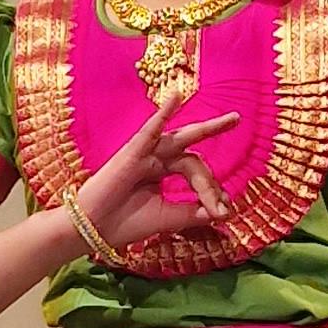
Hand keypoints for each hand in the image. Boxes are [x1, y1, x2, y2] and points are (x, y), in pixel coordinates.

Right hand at [74, 95, 240, 254]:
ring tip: (232, 120)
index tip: (223, 213)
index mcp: (163, 172)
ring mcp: (145, 153)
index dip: (212, 192)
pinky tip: (176, 97)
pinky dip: (163, 113)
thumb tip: (224, 211)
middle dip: (212, 159)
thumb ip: (194, 212)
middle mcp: (156, 158)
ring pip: (182, 142)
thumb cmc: (125, 223)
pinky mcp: (132, 152)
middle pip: (193, 158)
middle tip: (232, 148)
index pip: (197, 174)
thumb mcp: (168, 217)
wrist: (94, 230)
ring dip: (207, 129)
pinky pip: (150, 130)